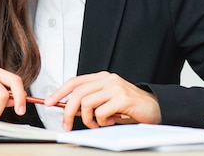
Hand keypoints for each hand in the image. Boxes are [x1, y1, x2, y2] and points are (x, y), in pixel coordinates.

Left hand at [44, 71, 160, 130]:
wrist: (155, 108)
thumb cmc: (130, 107)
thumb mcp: (106, 102)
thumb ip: (90, 102)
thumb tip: (69, 109)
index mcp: (102, 78)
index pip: (75, 81)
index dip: (59, 92)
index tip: (48, 102)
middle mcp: (108, 79)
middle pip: (77, 93)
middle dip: (67, 111)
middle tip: (66, 125)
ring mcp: (115, 87)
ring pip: (87, 103)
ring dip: (87, 119)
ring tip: (96, 124)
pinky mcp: (122, 98)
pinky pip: (101, 112)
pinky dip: (101, 121)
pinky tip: (109, 122)